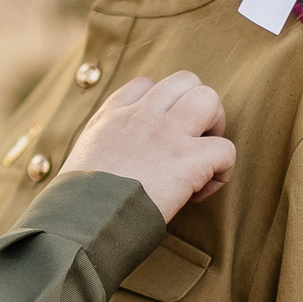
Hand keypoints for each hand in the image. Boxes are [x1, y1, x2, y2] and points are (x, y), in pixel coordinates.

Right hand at [57, 71, 233, 223]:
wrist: (82, 221)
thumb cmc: (77, 202)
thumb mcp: (82, 158)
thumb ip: (105, 145)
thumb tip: (120, 163)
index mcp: (113, 116)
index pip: (146, 85)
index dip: (161, 107)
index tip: (159, 138)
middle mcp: (141, 116)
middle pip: (185, 81)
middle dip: (196, 107)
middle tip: (191, 141)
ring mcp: (166, 133)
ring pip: (209, 99)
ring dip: (215, 127)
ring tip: (203, 157)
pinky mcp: (188, 160)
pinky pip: (225, 149)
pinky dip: (222, 171)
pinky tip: (200, 192)